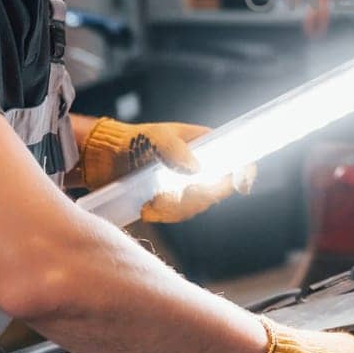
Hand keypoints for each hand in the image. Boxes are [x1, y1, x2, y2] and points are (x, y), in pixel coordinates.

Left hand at [78, 118, 254, 222]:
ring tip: (151, 201)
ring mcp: (187, 187)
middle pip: (218, 190)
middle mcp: (202, 168)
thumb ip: (175, 149)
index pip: (238, 160)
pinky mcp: (172, 202)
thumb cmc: (137, 139)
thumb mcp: (157, 136)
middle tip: (179, 194)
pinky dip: (162, 215)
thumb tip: (196, 170)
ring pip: (197, 207)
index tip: (242, 186)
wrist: (108, 158)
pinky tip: (146, 209)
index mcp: (207, 147)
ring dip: (175, 208)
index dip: (245, 173)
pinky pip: (177, 216)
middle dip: (199, 196)